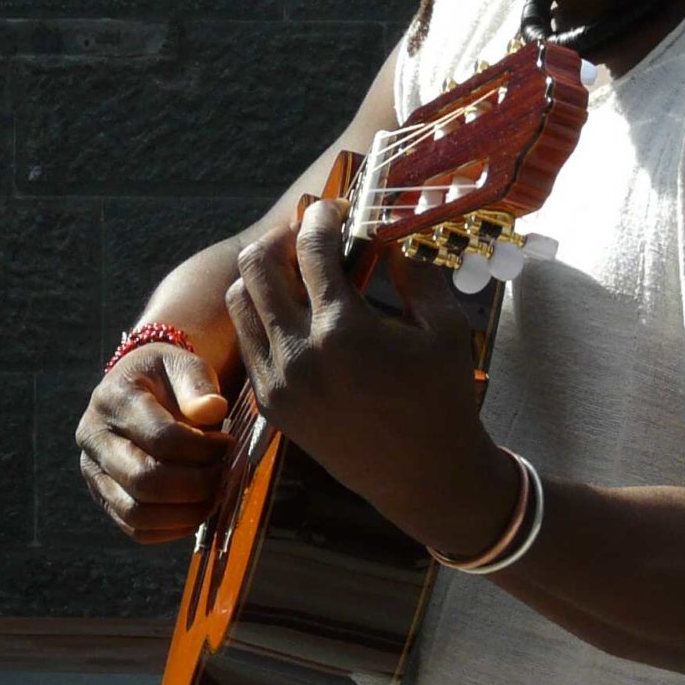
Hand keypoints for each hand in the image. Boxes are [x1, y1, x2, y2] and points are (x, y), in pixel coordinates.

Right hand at [76, 340, 233, 544]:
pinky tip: (196, 510)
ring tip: (214, 496)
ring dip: (186, 513)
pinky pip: (136, 529)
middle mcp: (94, 439)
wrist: (138, 388)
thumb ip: (198, 383)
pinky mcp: (103, 496)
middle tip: (224, 476)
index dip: (203, 450)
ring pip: (137, 513)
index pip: (161, 439)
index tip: (228, 444)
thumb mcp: (182, 364)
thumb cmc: (165, 377)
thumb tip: (212, 410)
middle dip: (196, 485)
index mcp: (112, 400)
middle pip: (144, 481)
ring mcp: (94, 472)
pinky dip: (172, 529)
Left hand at [226, 198, 517, 556]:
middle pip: (256, 264)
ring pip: (239, 301)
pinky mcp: (270, 403)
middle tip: (308, 236)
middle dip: (281, 238)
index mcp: (343, 330)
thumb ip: (416, 272)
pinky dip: (261, 316)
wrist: (424, 477)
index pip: (310, 248)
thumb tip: (390, 232)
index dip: (320, 216)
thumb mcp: (445, 329)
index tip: (333, 208)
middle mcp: (299, 354)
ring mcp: (278, 381)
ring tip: (295, 271)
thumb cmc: (444, 400)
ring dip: (263, 275)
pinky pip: (247, 341)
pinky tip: (292, 313)